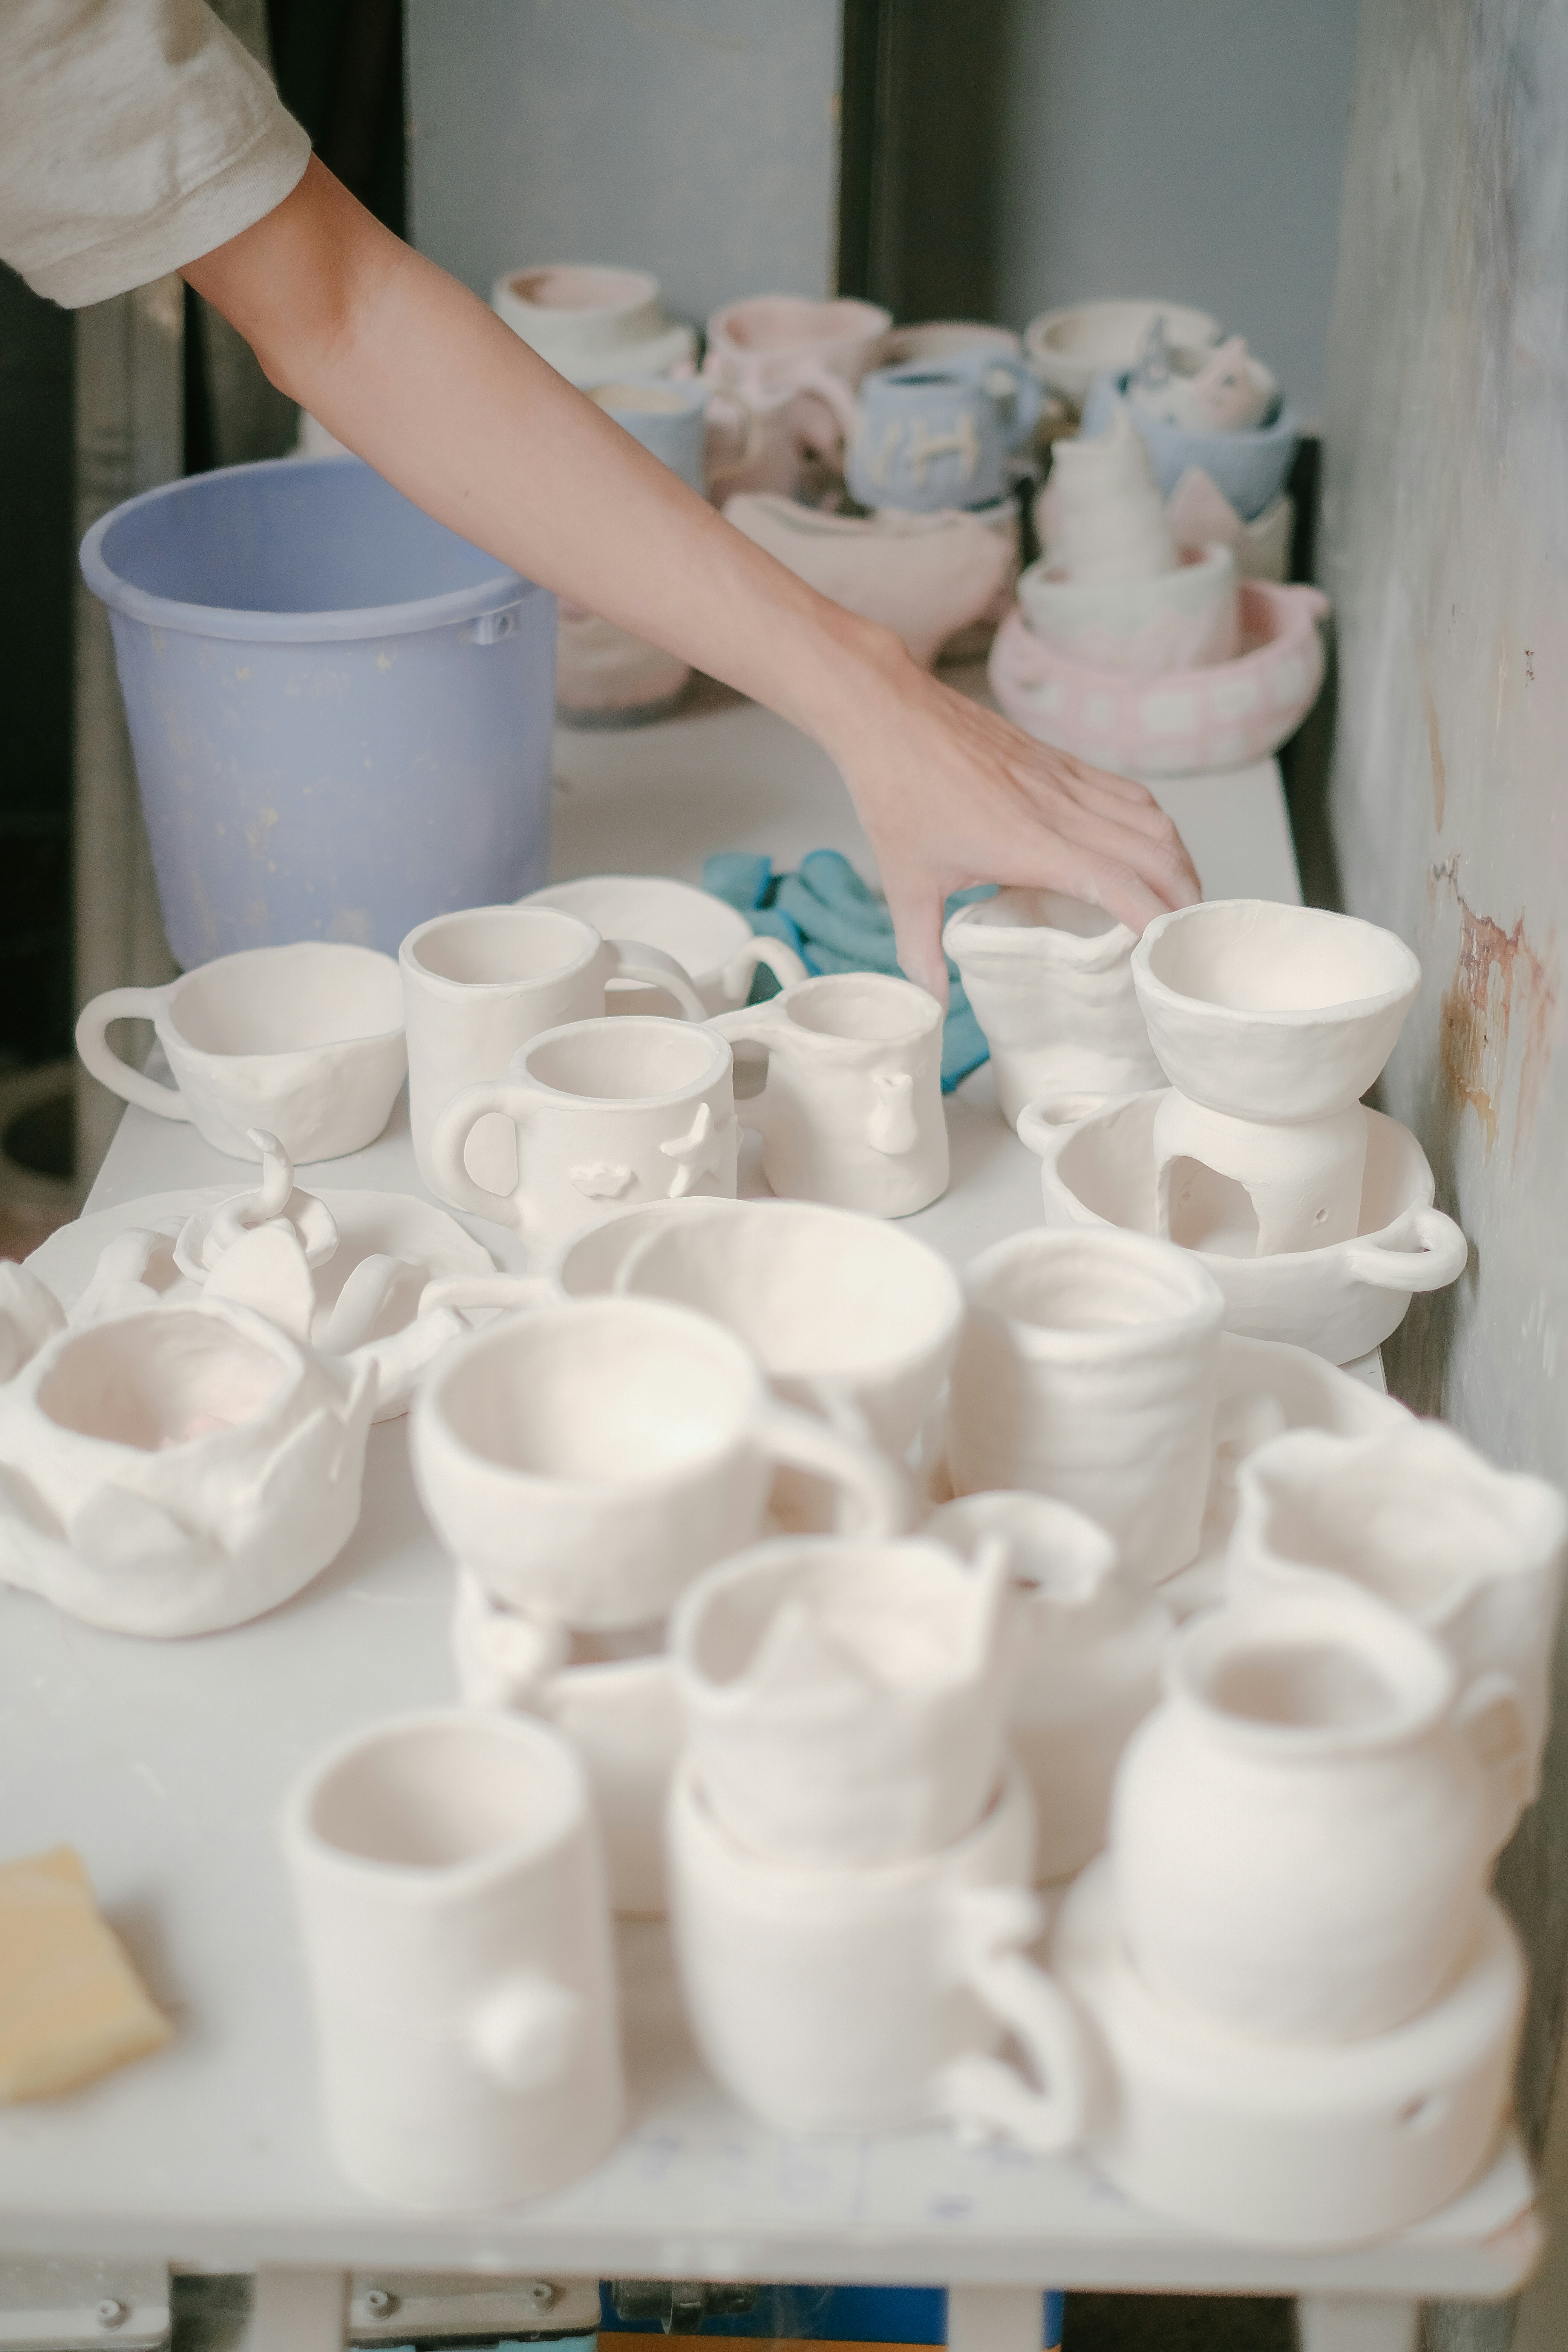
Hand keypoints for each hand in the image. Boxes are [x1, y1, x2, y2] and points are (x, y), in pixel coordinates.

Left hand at [819, 634, 1201, 1002]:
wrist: (890, 713)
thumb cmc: (897, 793)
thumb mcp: (904, 882)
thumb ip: (920, 948)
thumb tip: (930, 1007)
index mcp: (1027, 842)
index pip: (1113, 882)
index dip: (1151, 916)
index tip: (1167, 951)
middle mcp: (1059, 808)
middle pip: (1153, 852)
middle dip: (1183, 897)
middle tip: (1187, 937)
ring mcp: (1066, 780)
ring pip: (1151, 820)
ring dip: (1177, 860)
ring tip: (1181, 899)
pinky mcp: (1062, 762)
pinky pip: (1129, 794)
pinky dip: (1154, 826)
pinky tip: (1151, 850)